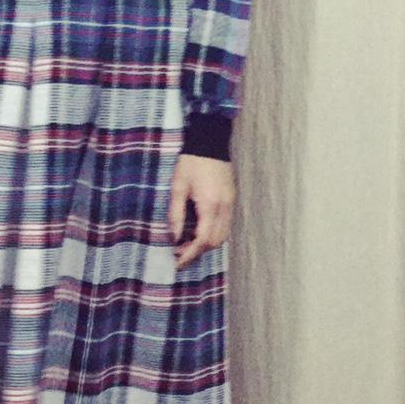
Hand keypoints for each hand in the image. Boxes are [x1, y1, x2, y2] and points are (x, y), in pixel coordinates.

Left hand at [167, 154, 234, 268]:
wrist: (210, 141)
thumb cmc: (191, 162)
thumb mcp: (178, 186)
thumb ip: (175, 213)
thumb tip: (173, 236)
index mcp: (210, 204)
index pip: (203, 240)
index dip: (190, 254)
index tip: (177, 262)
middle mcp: (224, 207)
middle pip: (215, 242)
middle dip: (197, 251)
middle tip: (178, 251)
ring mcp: (230, 203)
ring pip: (223, 235)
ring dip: (206, 243)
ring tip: (186, 241)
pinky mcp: (231, 199)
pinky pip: (225, 225)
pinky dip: (212, 233)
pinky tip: (198, 229)